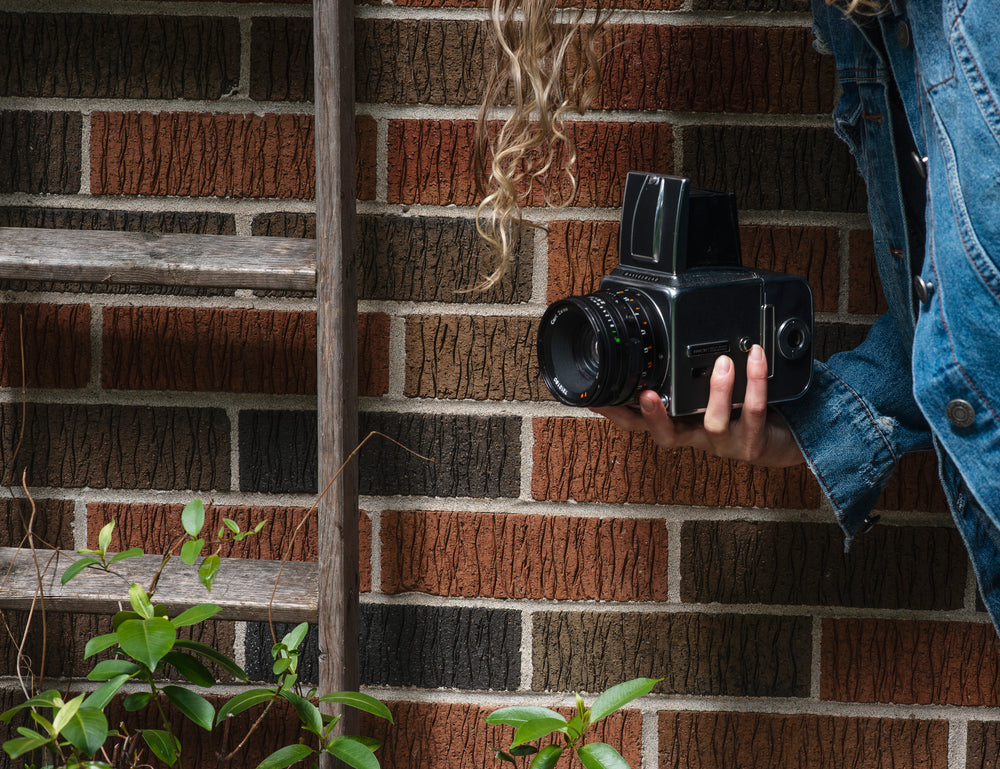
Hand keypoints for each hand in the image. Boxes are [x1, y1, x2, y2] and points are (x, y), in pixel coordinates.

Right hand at [590, 345, 803, 466]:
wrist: (782, 439)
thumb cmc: (742, 411)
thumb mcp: (709, 392)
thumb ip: (687, 373)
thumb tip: (668, 333)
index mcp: (680, 423)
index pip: (639, 423)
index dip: (616, 414)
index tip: (597, 398)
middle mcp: (697, 436)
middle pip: (666, 436)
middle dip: (652, 417)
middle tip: (645, 395)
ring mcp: (724, 443)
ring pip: (713, 423)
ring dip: (716, 392)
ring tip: (722, 364)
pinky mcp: (752, 443)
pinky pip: (753, 412)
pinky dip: (755, 384)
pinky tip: (755, 360)